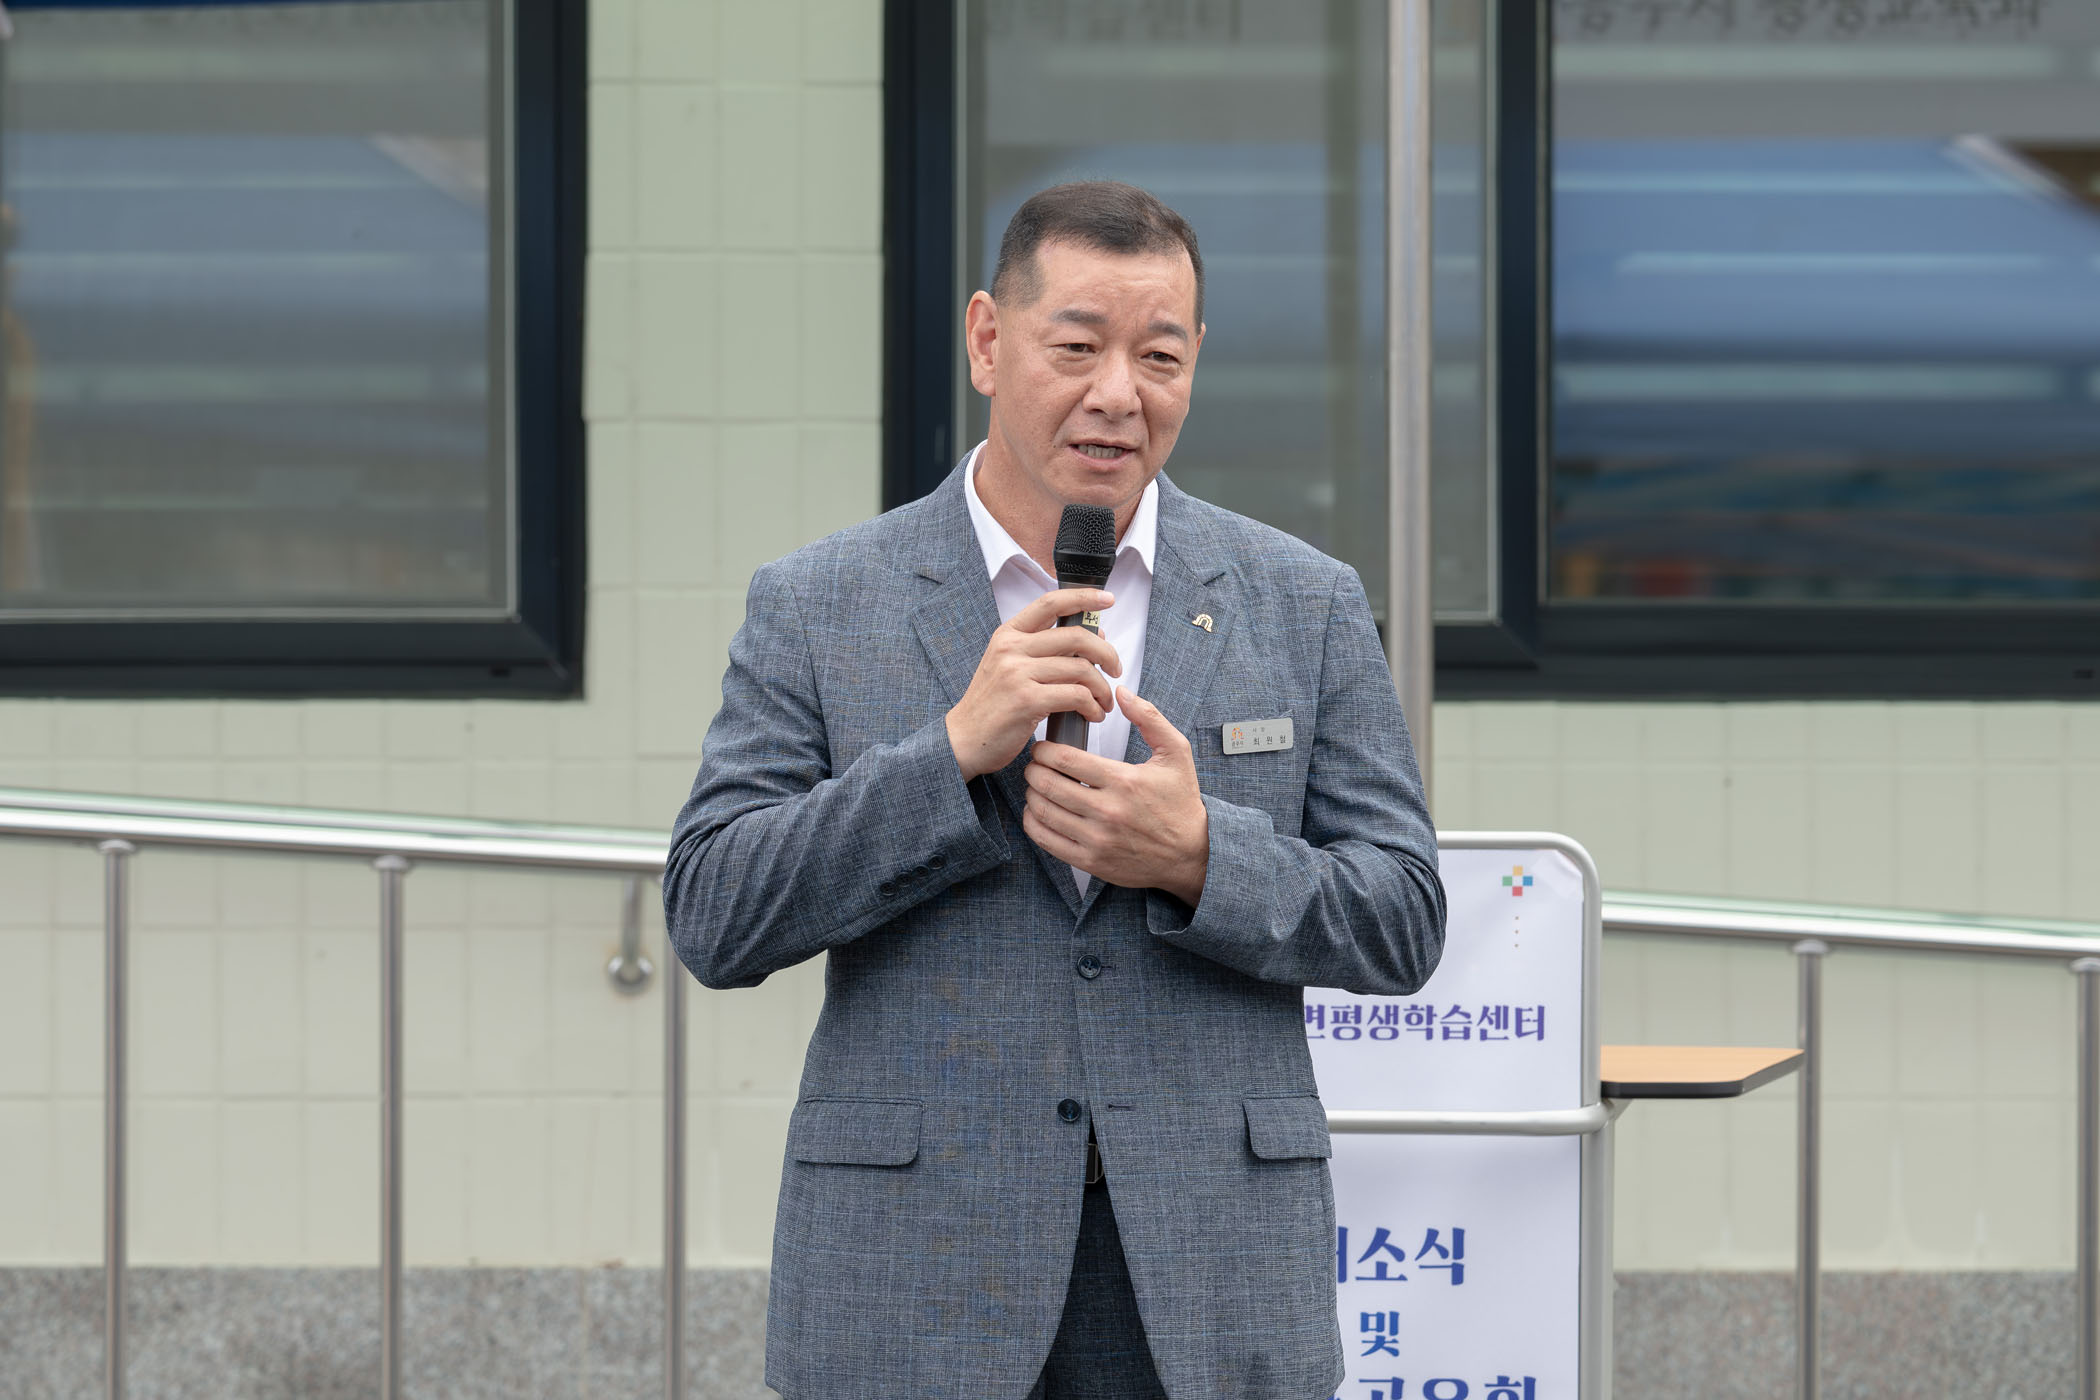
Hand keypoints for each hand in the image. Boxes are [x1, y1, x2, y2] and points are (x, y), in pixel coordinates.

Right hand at [945, 588, 1121, 780]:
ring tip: (1104, 703)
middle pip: (1076, 636)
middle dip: (1106, 653)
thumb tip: (1093, 633)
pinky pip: (1076, 696)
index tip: (1108, 599)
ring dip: (1102, 688)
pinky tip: (1092, 715)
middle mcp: (1011, 648)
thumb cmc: (993, 705)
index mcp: (1008, 634)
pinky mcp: (1027, 700)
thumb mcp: (1009, 666)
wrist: (963, 740)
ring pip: (1081, 669)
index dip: (1084, 597)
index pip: (1051, 603)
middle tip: (1115, 670)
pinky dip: (1092, 707)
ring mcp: (1017, 673)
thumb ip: (1044, 649)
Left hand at [1022, 686, 1207, 904]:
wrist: (1190, 854)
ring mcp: (1098, 839)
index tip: (1042, 748)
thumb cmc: (1181, 803)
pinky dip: (1034, 823)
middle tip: (1034, 765)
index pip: (1066, 759)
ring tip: (1035, 785)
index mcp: (1124, 781)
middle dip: (1033, 770)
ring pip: (1044, 812)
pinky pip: (1047, 840)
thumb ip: (1149, 718)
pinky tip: (1038, 812)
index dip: (1045, 750)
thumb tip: (1122, 692)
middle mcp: (1108, 811)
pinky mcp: (1091, 861)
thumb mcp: (1176, 753)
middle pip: (1048, 784)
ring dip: (1031, 794)